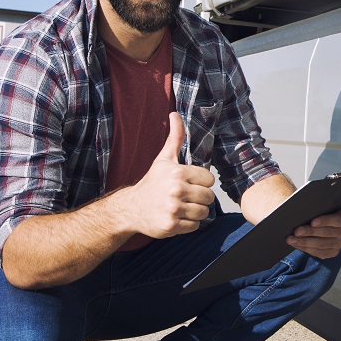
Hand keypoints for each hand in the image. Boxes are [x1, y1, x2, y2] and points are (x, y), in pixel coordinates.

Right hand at [128, 112, 215, 237]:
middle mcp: (176, 190)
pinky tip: (176, 217)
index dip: (201, 182)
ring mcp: (173, 209)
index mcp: (177, 172)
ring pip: (203, 213)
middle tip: (185, 197)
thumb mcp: (164, 160)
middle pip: (209, 197)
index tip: (189, 184)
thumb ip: (175, 138)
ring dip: (195, 212)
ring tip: (181, 207)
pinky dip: (188, 224)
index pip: (209, 180)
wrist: (131, 208)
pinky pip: (195, 226)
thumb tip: (175, 114)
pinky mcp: (171, 226)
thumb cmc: (152, 183)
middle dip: (200, 198)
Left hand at [287, 209, 340, 258]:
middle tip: (296, 231)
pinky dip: (305, 248)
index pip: (337, 220)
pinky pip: (318, 252)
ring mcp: (339, 243)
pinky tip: (295, 244)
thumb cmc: (319, 213)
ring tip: (291, 239)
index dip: (325, 221)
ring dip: (304, 242)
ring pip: (321, 244)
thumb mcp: (320, 208)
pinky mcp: (332, 252)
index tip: (312, 222)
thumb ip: (315, 207)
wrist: (323, 225)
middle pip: (327, 233)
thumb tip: (301, 207)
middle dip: (310, 232)